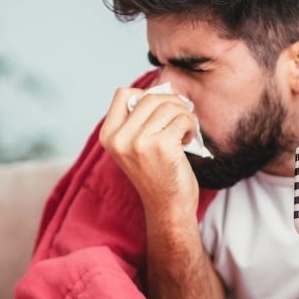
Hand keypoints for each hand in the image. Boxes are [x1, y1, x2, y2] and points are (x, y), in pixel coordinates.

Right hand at [99, 87, 199, 223]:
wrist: (168, 207)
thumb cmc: (156, 174)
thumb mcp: (134, 146)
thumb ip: (138, 120)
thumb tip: (161, 90)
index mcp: (108, 136)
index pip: (123, 94)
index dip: (146, 96)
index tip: (159, 111)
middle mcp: (119, 138)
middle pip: (150, 97)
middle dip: (171, 103)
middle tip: (180, 119)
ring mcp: (139, 142)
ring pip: (168, 106)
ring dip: (183, 115)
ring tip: (184, 131)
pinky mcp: (161, 146)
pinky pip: (182, 119)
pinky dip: (190, 126)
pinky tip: (188, 140)